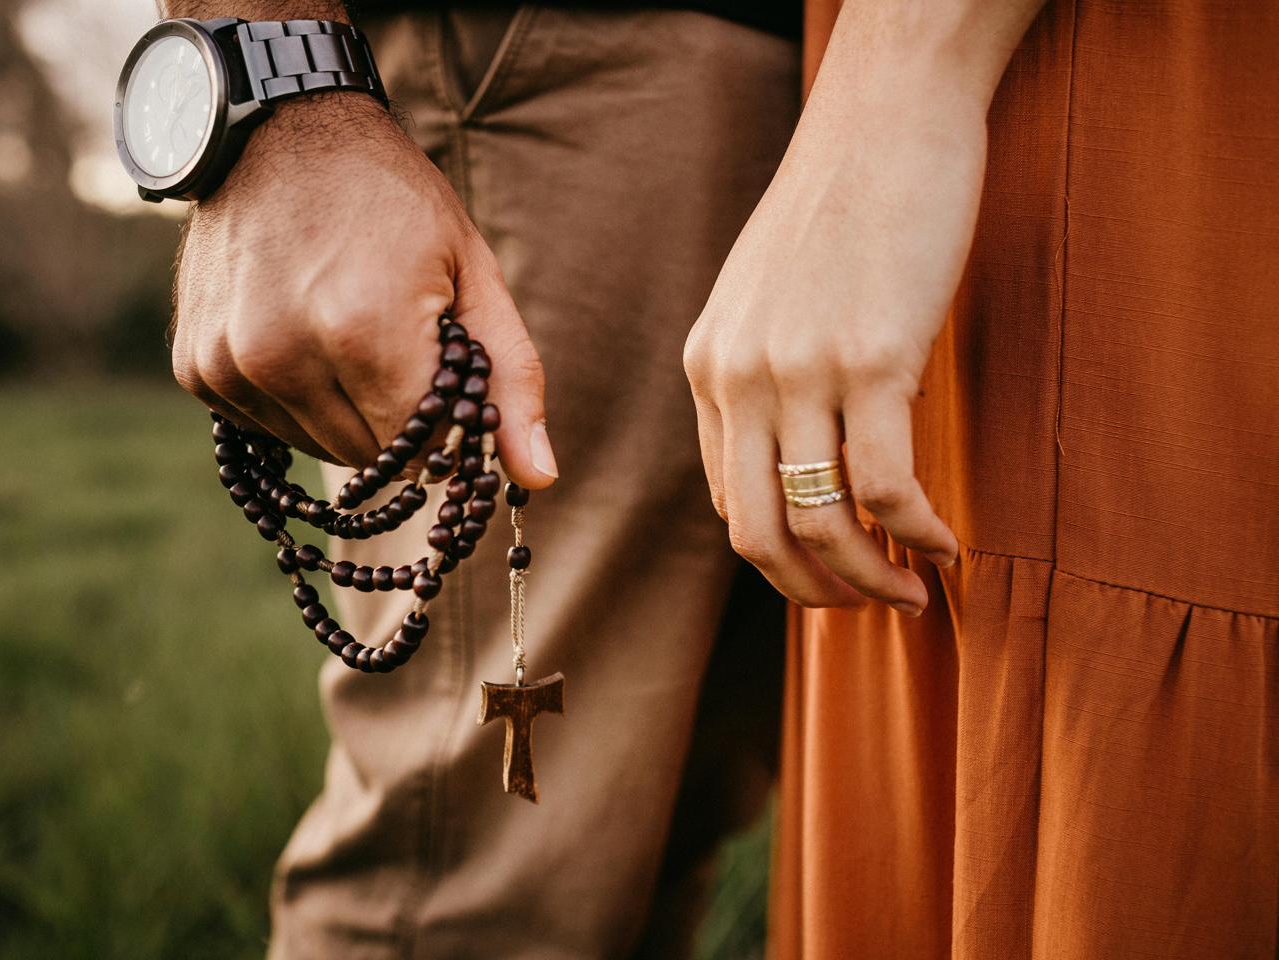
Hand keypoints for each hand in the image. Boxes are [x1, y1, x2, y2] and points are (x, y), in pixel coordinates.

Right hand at [171, 95, 558, 487]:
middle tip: (401, 349)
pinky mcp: (196, 367)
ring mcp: (228, 363)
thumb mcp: (472, 272)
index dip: (448, 434)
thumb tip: (539, 479)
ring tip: (349, 332)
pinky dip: (297, 400)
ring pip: (318, 449)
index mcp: (361, 330)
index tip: (454, 396)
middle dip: (399, 423)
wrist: (278, 129)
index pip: (423, 452)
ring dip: (347, 416)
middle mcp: (282, 355)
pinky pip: (268, 427)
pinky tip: (303, 335)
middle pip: (371, 458)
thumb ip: (510, 379)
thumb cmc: (391, 199)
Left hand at [683, 65, 985, 615]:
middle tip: (867, 610)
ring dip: (871, 581)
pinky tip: (949, 546)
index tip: (829, 575)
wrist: (885, 118)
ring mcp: (800, 370)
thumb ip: (768, 373)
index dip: (777, 558)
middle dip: (813, 594)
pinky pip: (885, 488)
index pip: (725, 499)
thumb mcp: (769, 296)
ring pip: (819, 523)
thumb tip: (812, 455)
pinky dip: (919, 534)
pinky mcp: (872, 357)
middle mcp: (738, 376)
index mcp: (708, 366)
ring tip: (915, 595)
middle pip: (755, 534)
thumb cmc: (841, 206)